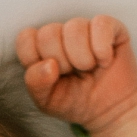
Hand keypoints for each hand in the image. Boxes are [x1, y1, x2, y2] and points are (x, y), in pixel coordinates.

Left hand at [15, 15, 136, 135]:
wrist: (110, 111)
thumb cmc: (76, 103)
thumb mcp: (47, 101)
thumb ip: (36, 83)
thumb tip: (48, 65)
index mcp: (41, 49)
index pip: (26, 38)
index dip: (37, 60)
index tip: (52, 76)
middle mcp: (61, 34)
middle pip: (48, 33)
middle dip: (62, 62)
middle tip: (73, 74)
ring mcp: (85, 29)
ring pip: (74, 28)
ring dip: (82, 58)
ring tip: (89, 69)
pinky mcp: (110, 28)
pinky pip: (100, 25)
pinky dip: (102, 50)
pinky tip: (105, 61)